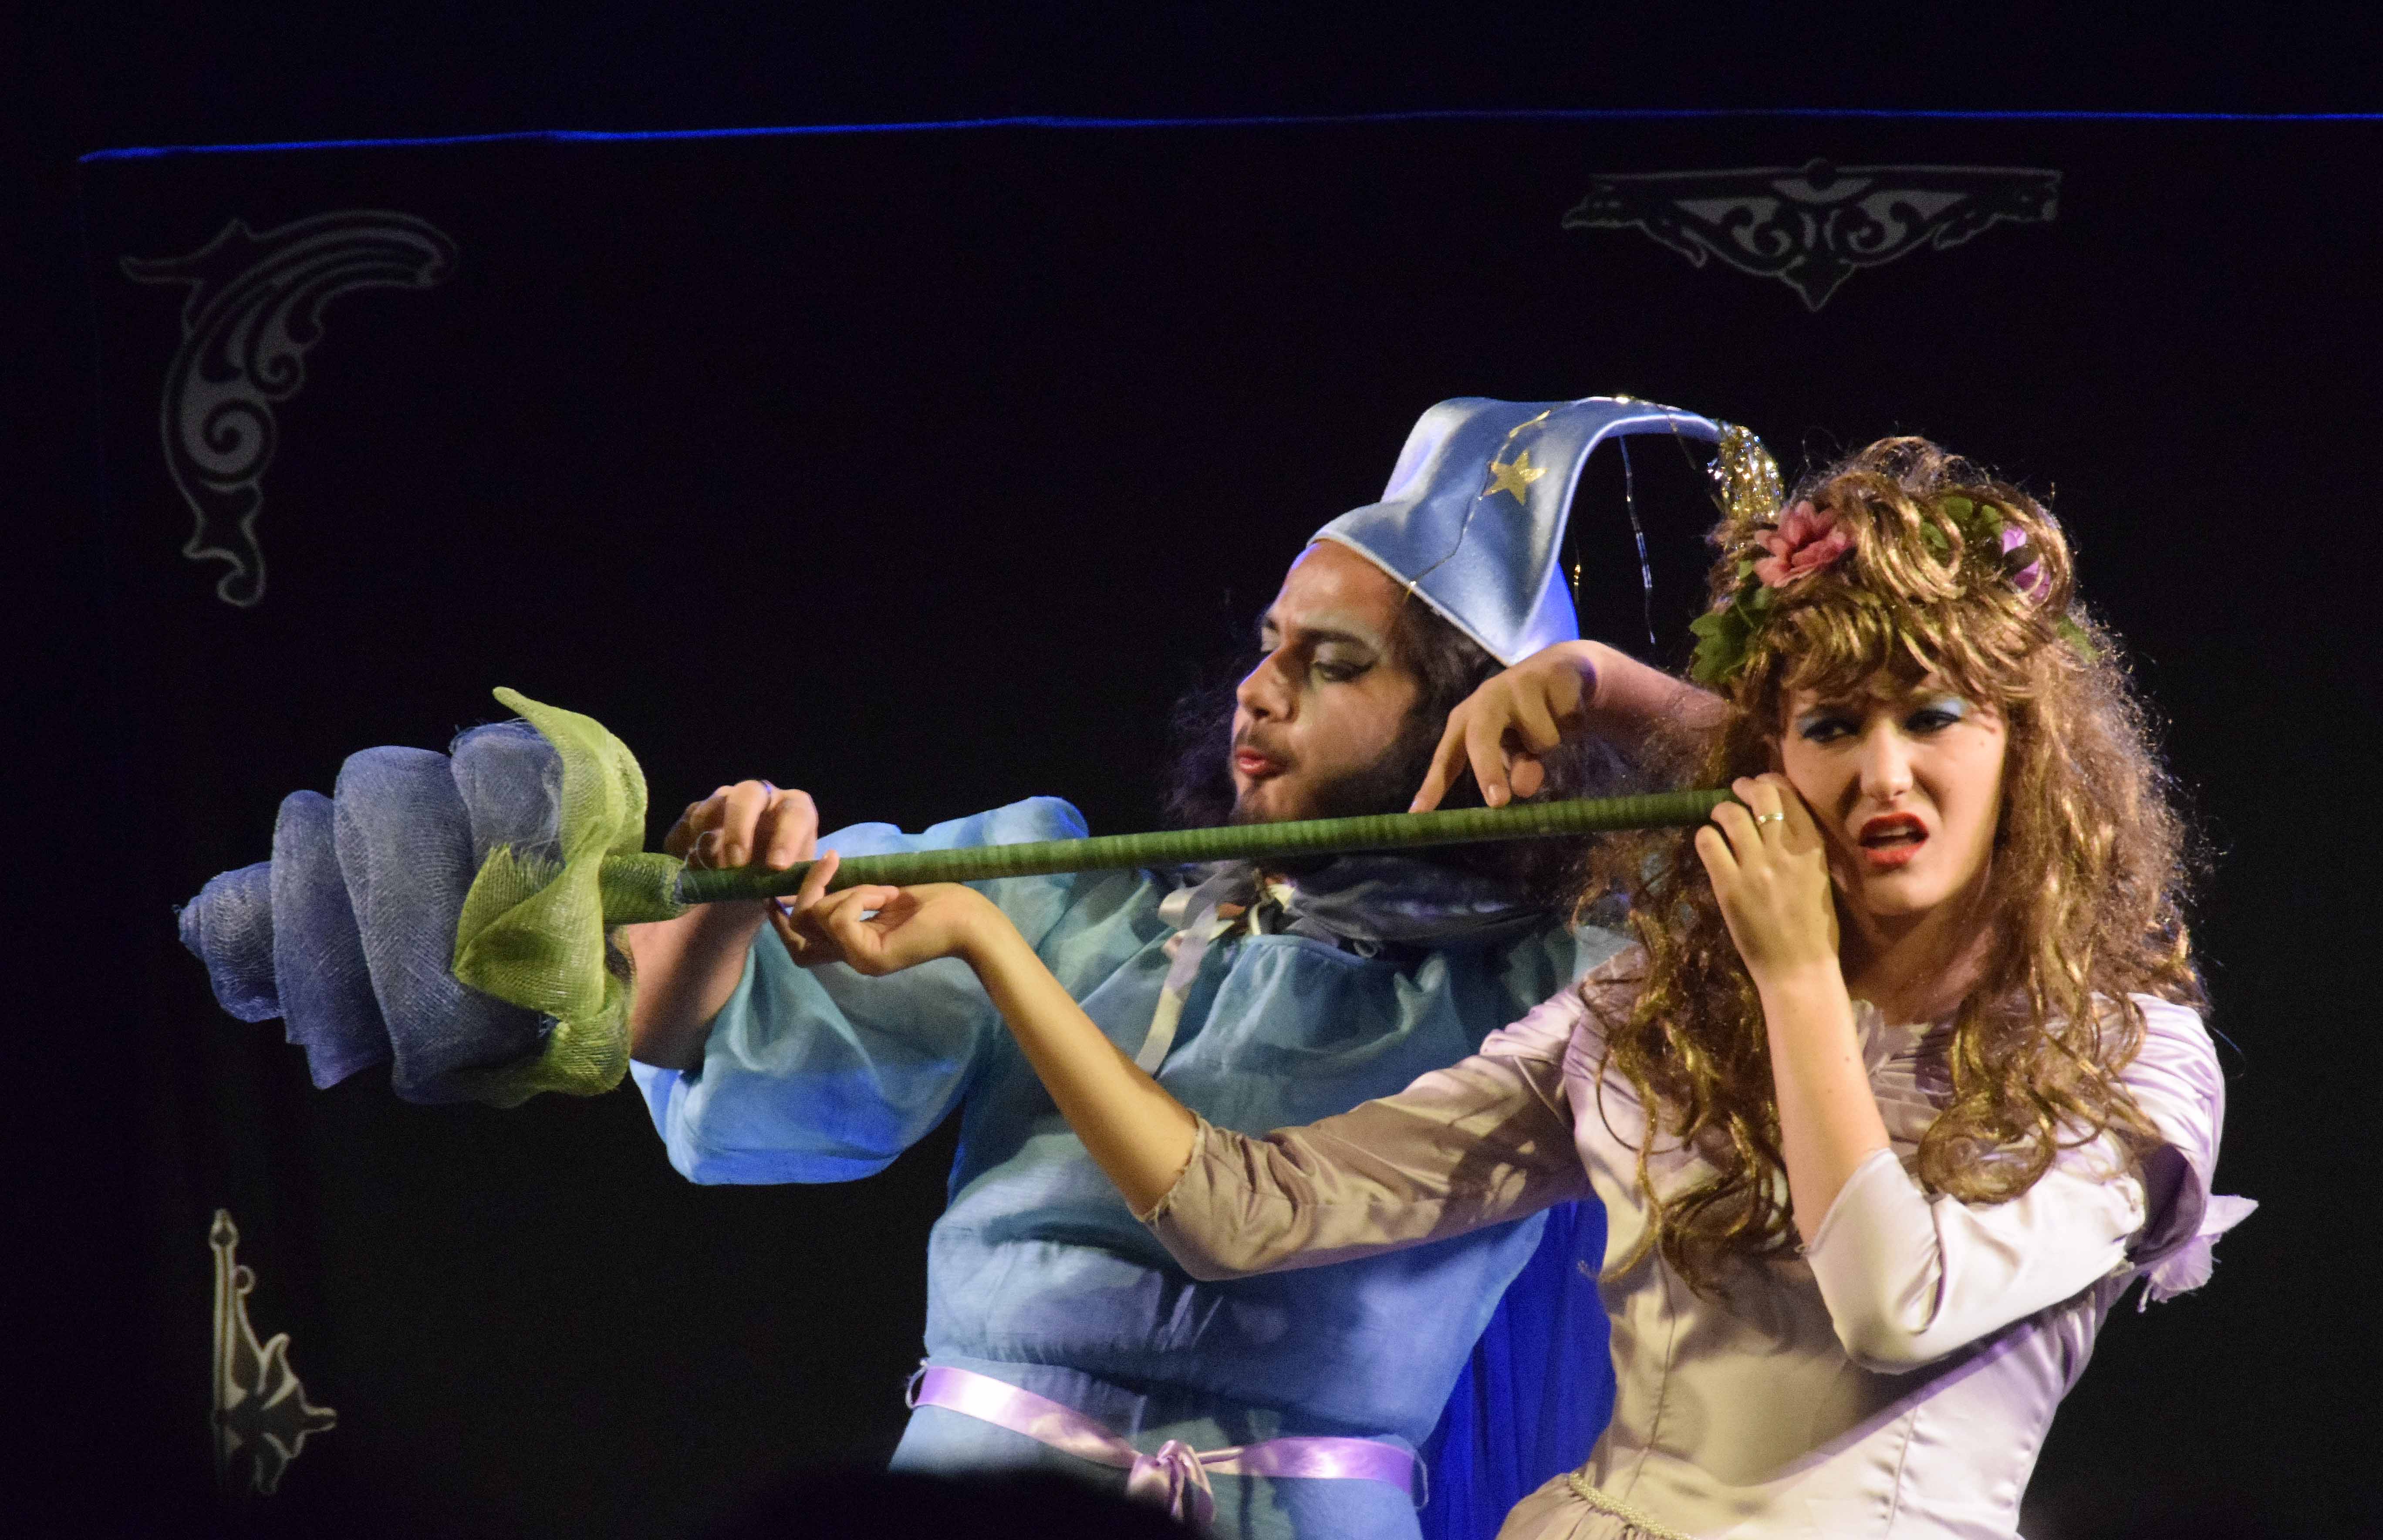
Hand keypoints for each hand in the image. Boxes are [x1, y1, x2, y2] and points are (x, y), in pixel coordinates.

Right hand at [666, 780, 817, 874]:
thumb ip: (786, 885)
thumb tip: (777, 894)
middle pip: (749, 794)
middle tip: (735, 865)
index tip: (776, 867)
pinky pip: (689, 819)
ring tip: (710, 870)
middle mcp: (763, 797)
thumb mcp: (789, 886)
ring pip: (714, 804)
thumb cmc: (777, 880)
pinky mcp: (700, 810)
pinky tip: (691, 867)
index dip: (786, 838)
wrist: (749, 882)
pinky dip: (687, 843)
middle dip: (740, 829)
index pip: (796, 814)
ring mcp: (728, 799)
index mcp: (795, 811)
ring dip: (709, 837)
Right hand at [764, 851, 1004, 975]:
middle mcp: (849, 957)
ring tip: (885, 890)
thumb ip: (846, 896)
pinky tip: (888, 896)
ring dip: (848, 889)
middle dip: (810, 889)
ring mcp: (857, 959)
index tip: (791, 878)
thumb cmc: (934, 902)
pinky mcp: (867, 956)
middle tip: (831, 863)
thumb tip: (812, 883)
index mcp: (851, 944)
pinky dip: (859, 896)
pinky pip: (839, 916)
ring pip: (818, 915)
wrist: (968, 917)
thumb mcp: (878, 893)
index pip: (799, 939)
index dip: (783, 913)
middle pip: (799, 925)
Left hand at [1411, 641, 1603, 811]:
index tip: (1418, 815)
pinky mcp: (1548, 676)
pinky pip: (1567, 721)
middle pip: (1480, 738)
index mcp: (1467, 721)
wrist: (1565, 672)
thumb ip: (1517, 769)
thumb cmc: (1528, 721)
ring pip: (1540, 738)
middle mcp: (1485, 700)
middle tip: (1498, 804)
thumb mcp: (1518, 752)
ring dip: (1550, 744)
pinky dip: (1572, 724)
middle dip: (1487, 770)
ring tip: (1549, 726)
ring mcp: (1516, 685)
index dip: (1432, 785)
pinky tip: (1567, 709)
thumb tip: (1520, 789)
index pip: (1446, 757)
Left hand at [1694, 774, 1839, 985]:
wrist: (1800, 968)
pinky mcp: (1728, 885)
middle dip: (1743, 788)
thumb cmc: (1815, 930)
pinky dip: (1705, 837)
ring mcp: (1755, 866)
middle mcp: (1784, 850)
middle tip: (1735, 794)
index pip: (1789, 796)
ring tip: (1718, 820)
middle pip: (1760, 795)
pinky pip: (1708, 842)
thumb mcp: (1820, 878)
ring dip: (1720, 811)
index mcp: (1812, 848)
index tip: (1759, 785)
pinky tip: (1710, 845)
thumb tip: (1777, 823)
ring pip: (1729, 814)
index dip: (1769, 783)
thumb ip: (1802, 849)